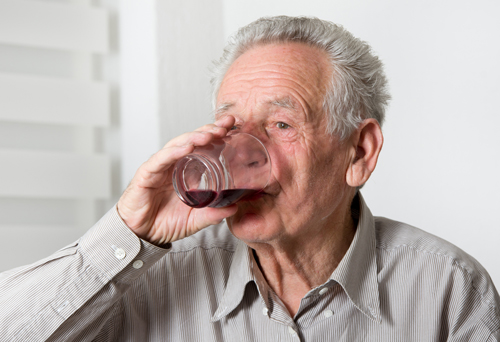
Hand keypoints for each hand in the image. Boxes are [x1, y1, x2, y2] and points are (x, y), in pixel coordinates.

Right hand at [117, 116, 237, 244]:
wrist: (141, 235)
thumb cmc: (164, 223)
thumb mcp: (195, 219)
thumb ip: (213, 214)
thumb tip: (234, 207)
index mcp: (187, 171)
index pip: (203, 147)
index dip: (217, 135)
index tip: (233, 128)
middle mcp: (174, 164)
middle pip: (192, 140)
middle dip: (209, 130)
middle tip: (226, 125)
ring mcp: (160, 167)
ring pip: (177, 145)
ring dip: (194, 137)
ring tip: (209, 134)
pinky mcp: (146, 174)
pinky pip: (160, 160)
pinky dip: (173, 152)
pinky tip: (186, 147)